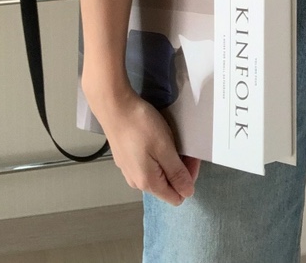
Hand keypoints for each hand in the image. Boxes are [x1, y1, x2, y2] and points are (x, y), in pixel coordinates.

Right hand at [88, 84, 201, 205]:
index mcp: (147, 183)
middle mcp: (137, 182)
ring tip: (171, 140)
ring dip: (169, 160)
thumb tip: (187, 192)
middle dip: (180, 168)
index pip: (176, 197)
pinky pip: (148, 165)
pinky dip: (157, 155)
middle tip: (184, 145)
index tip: (191, 157)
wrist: (114, 107)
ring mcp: (129, 171)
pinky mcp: (126, 159)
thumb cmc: (141, 126)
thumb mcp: (164, 147)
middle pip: (167, 185)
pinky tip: (156, 139)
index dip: (188, 179)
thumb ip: (176, 172)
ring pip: (158, 174)